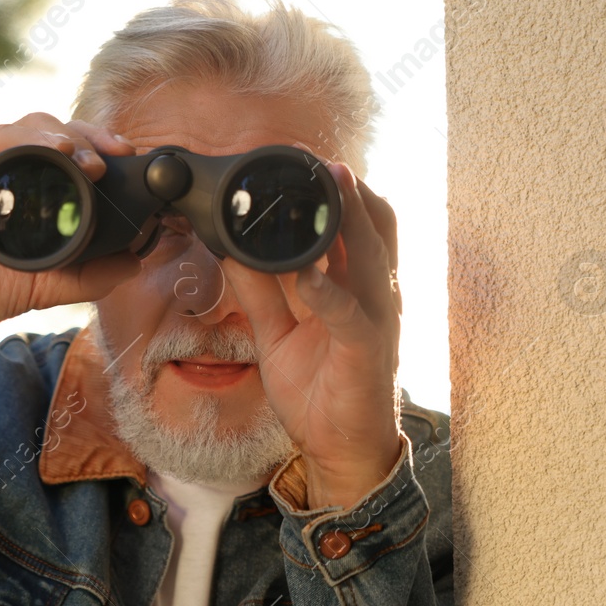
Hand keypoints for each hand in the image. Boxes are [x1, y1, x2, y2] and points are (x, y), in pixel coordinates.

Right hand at [0, 113, 142, 349]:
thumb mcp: (43, 282)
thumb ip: (87, 272)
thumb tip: (135, 261)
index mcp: (20, 177)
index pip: (61, 142)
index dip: (93, 140)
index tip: (123, 154)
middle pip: (35, 129)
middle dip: (72, 139)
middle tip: (98, 162)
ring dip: (31, 143)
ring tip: (61, 152)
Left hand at [221, 161, 403, 508]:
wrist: (339, 448)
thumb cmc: (319, 390)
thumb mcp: (277, 333)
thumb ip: (259, 291)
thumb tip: (229, 251)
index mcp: (355, 288)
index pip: (356, 226)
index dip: (338, 191)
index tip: (304, 161)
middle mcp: (373, 295)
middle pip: (373, 228)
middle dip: (348, 190)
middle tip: (316, 158)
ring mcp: (376, 320)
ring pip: (372, 257)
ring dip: (351, 219)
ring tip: (330, 183)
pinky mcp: (367, 350)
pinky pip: (350, 314)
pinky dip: (329, 290)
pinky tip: (309, 273)